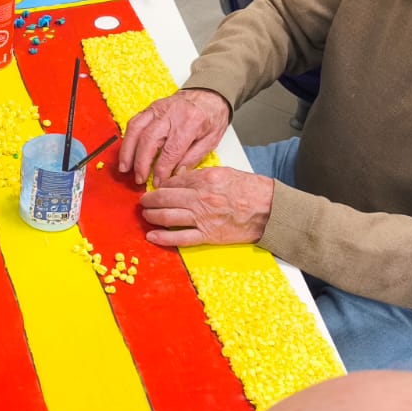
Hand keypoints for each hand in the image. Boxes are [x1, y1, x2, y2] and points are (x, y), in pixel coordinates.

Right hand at [118, 89, 230, 183]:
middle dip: (141, 163)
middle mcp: (171, 113)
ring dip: (128, 151)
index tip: (158, 182)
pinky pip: (134, 122)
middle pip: (149, 140)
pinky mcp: (151, 108)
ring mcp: (158, 108)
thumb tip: (176, 174)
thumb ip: (193, 158)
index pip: (171, 151)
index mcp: (190, 122)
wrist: (209, 94)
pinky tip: (126, 151)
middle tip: (139, 178)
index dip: (161, 169)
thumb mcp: (211, 140)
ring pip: (136, 129)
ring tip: (125, 167)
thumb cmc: (212, 116)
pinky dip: (128, 138)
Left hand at [139, 166, 273, 246]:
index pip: (174, 181)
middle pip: (165, 198)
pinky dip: (163, 237)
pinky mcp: (208, 235)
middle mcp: (200, 198)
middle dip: (149, 200)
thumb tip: (181, 178)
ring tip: (145, 215)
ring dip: (152, 216)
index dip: (160, 186)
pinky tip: (151, 236)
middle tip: (143, 202)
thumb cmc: (251, 190)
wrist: (268, 210)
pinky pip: (180, 237)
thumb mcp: (225, 173)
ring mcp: (203, 218)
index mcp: (205, 179)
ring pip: (167, 216)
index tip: (155, 188)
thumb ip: (201, 175)